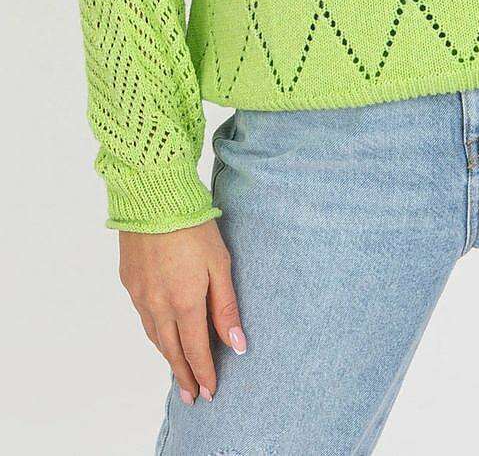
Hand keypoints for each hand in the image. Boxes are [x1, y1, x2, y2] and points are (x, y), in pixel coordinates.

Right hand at [118, 218, 246, 401]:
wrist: (153, 196)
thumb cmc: (193, 225)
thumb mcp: (220, 263)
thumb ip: (225, 307)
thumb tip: (237, 344)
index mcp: (185, 302)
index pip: (196, 350)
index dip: (204, 373)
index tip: (211, 392)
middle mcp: (158, 305)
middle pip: (172, 351)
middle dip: (184, 376)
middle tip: (193, 396)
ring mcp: (140, 295)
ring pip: (155, 337)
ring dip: (168, 357)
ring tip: (179, 373)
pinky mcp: (129, 282)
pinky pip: (143, 317)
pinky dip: (154, 333)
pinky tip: (160, 336)